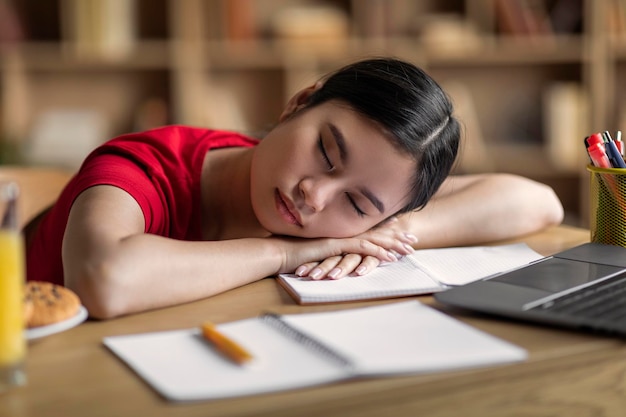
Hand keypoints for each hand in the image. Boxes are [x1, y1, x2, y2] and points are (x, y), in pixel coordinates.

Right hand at [289, 218, 417, 279]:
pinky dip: (377, 252)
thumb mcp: (311, 251)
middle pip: (374, 232)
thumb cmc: (289, 252)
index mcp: (338, 232)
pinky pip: (361, 249)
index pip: (366, 230)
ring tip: (409, 248)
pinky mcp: (335, 245)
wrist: (277, 251)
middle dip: (395, 235)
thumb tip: (327, 255)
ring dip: (392, 244)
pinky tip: (390, 257)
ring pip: (372, 239)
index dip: (383, 230)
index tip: (398, 230)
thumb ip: (322, 250)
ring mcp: (339, 237)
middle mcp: (341, 232)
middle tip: (412, 238)